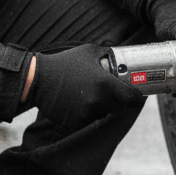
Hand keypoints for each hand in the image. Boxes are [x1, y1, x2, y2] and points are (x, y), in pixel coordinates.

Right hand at [26, 44, 145, 127]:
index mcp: (105, 84)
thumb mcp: (88, 52)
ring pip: (102, 114)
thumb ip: (107, 54)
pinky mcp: (76, 122)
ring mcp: (87, 113)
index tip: (137, 97)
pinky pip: (87, 120)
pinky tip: (75, 103)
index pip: (131, 98)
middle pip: (118, 108)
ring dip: (99, 108)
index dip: (136, 99)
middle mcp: (98, 100)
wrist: (38, 79)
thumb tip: (120, 55)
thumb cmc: (64, 63)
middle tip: (107, 93)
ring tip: (86, 95)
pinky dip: (85, 114)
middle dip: (115, 102)